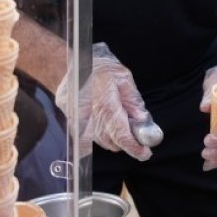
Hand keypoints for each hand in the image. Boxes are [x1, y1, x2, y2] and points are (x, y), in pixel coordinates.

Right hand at [58, 43, 151, 160]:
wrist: (71, 63)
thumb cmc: (98, 67)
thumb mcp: (123, 78)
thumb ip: (134, 101)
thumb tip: (142, 121)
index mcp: (106, 106)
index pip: (121, 136)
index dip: (135, 148)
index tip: (145, 153)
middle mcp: (89, 117)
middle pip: (111, 142)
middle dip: (125, 141)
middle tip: (135, 133)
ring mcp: (77, 121)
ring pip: (99, 140)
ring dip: (112, 136)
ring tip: (118, 120)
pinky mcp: (71, 121)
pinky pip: (88, 134)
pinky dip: (99, 131)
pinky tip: (103, 118)